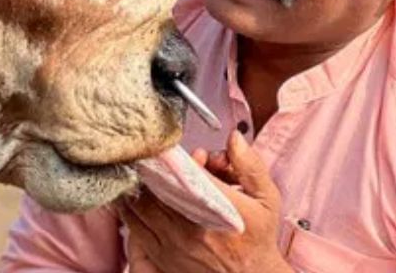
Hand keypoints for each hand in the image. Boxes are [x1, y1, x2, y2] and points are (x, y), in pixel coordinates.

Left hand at [120, 131, 290, 272]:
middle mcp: (192, 227)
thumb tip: (233, 138)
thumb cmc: (257, 237)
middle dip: (152, 168)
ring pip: (141, 206)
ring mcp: (174, 243)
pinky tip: (129, 196)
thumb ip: (250, 166)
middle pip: (157, 187)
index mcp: (219, 209)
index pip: (186, 173)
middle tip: (148, 156)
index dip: (175, 157)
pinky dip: (129, 209)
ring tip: (135, 171)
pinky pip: (134, 227)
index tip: (169, 148)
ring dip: (137, 186)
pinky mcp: (162, 257)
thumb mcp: (266, 199)